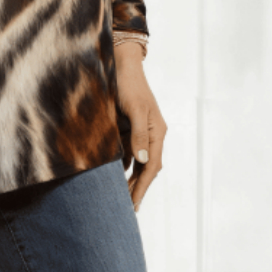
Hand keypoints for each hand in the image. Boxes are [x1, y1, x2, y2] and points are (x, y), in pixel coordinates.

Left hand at [114, 42, 167, 211]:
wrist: (121, 64)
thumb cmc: (129, 85)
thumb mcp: (135, 110)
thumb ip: (138, 135)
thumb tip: (142, 161)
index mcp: (157, 132)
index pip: (152, 166)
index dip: (143, 186)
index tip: (134, 203)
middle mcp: (151, 134)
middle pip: (146, 167)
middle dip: (137, 187)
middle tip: (128, 207)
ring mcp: (140, 131)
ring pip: (137, 161)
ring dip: (129, 178)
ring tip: (121, 196)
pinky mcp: (129, 126)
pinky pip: (127, 150)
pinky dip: (122, 163)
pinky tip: (114, 174)